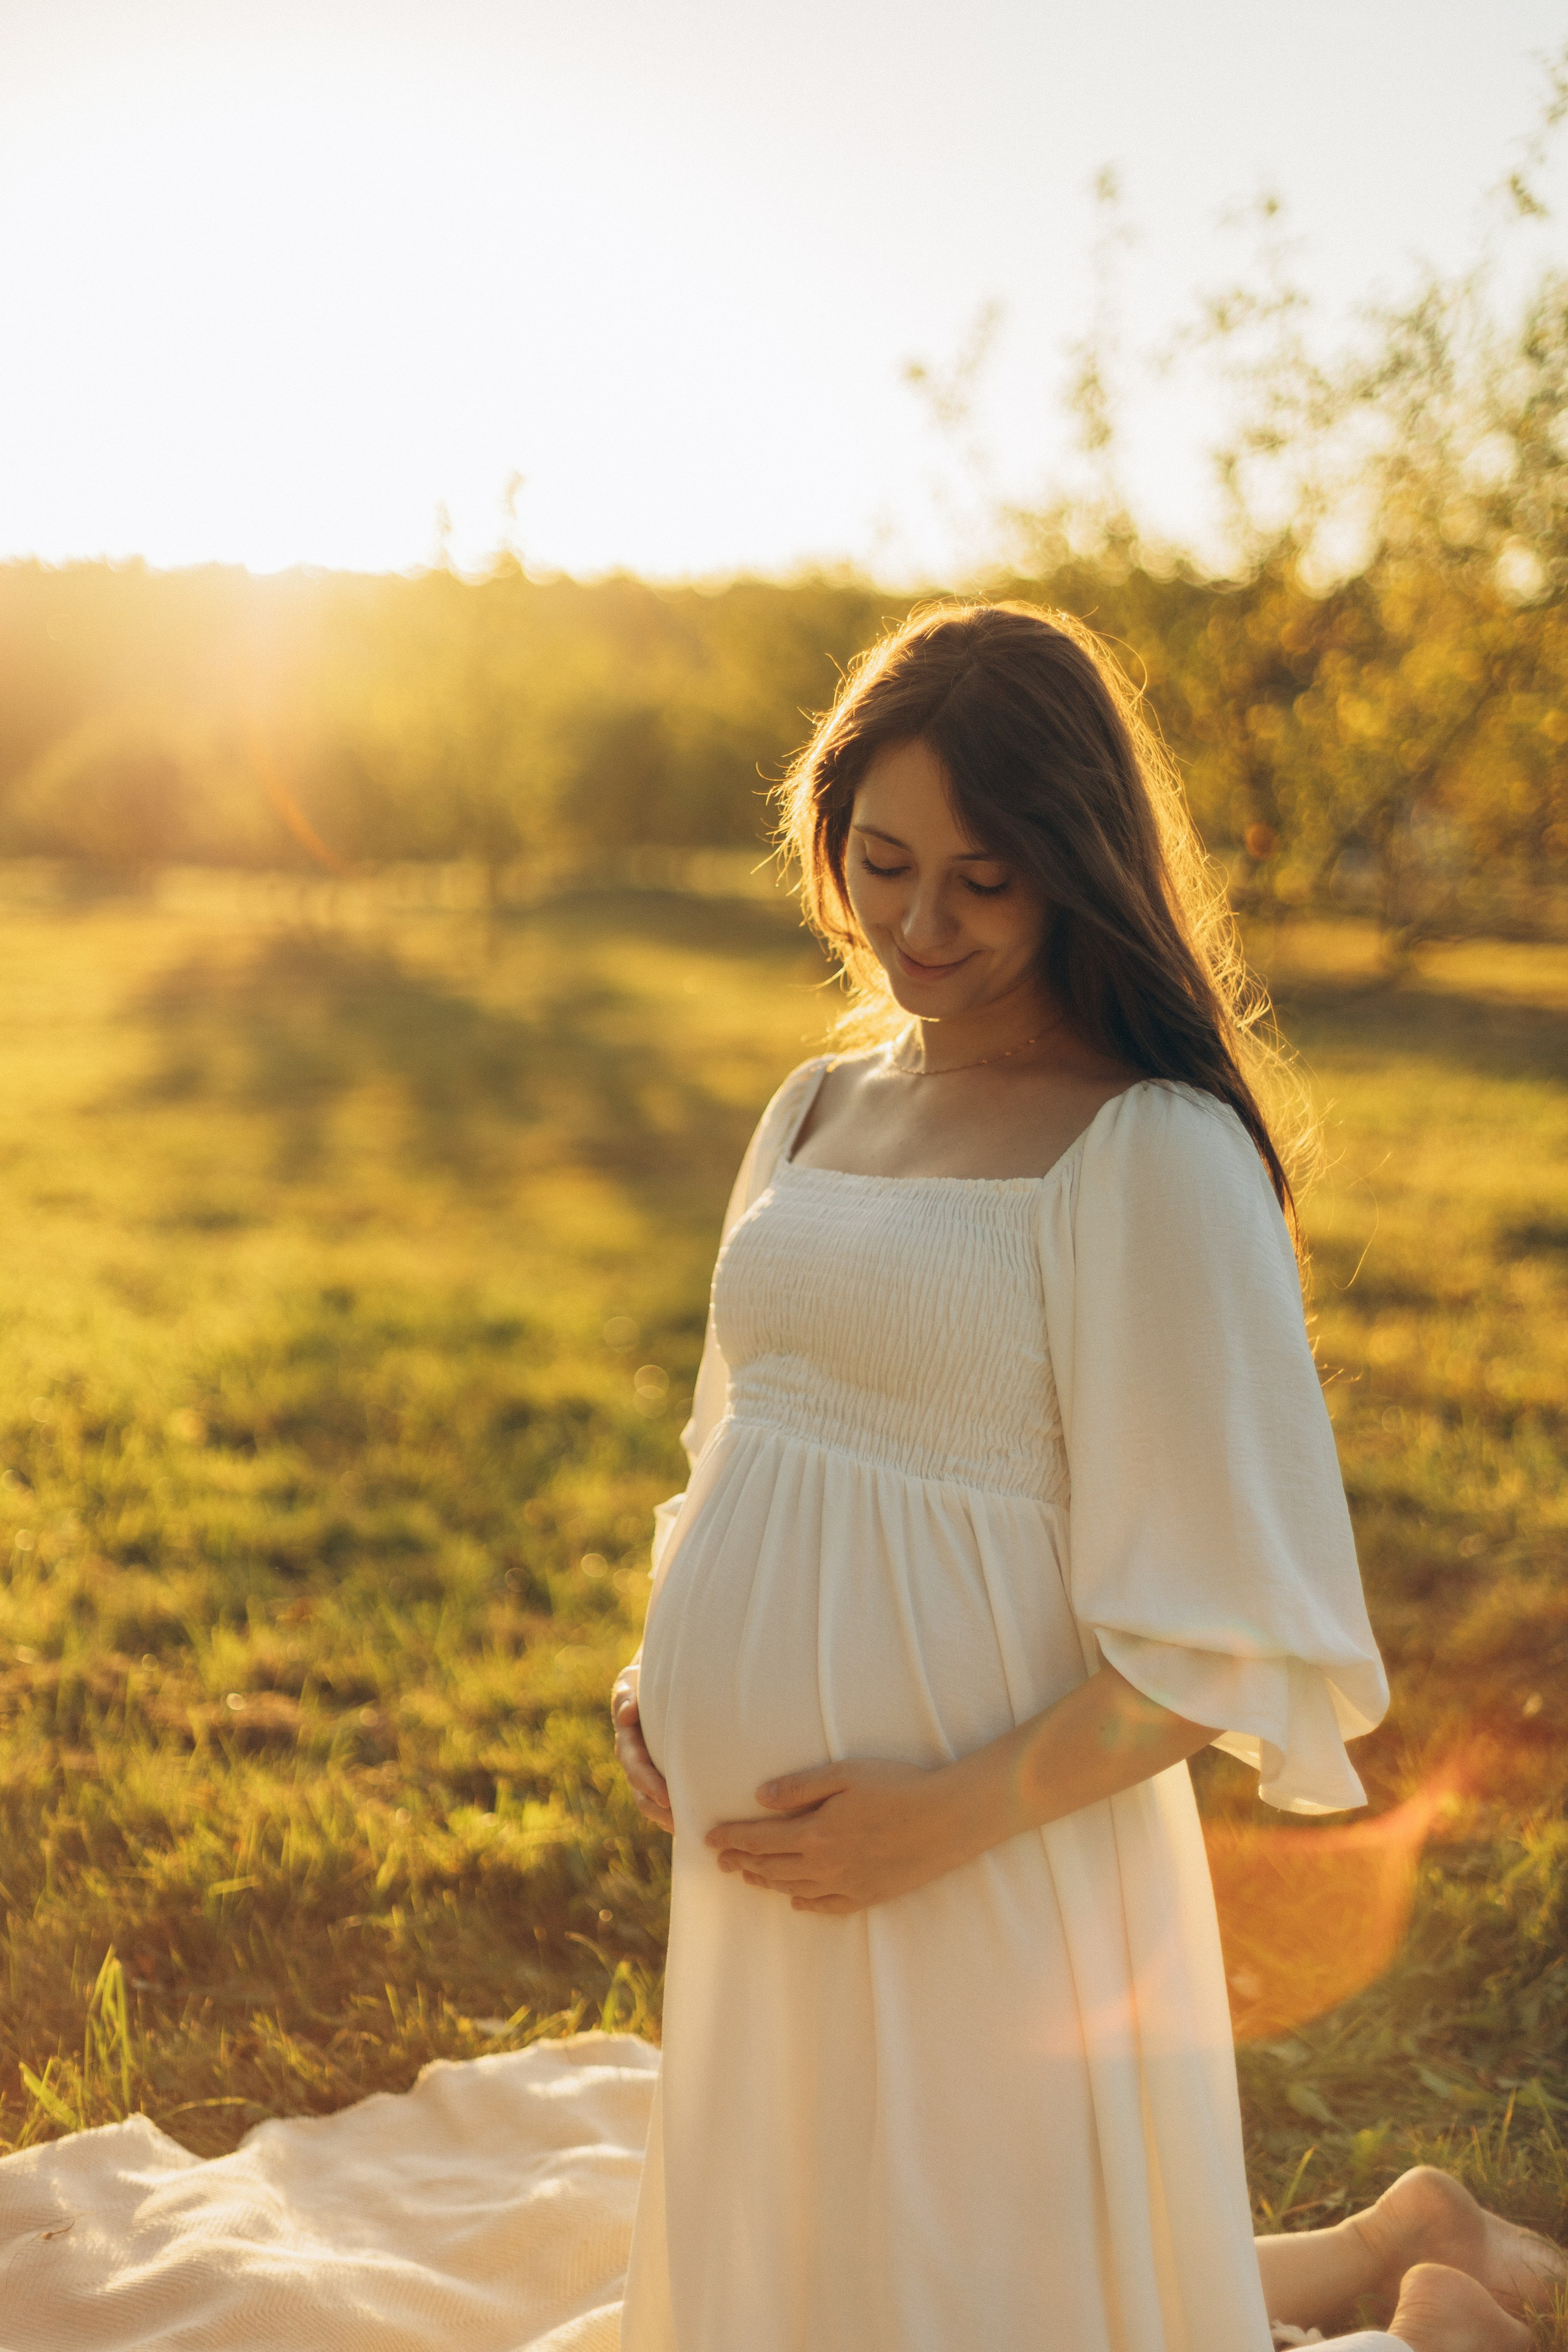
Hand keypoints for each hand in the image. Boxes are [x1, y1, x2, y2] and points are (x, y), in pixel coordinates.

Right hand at [611, 1667, 672, 1833]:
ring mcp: (647, 1767)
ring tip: (685, 1830)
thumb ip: (625, 1695)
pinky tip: (691, 1823)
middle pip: (641, 1790)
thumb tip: (626, 1716)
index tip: (666, 1797)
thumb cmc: (646, 1677)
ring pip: (650, 1800)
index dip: (648, 1783)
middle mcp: (634, 1757)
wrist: (661, 1678)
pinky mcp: (661, 1771)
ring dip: (664, 1817)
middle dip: (658, 1806)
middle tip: (678, 1821)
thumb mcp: (632, 1679)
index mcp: (627, 1737)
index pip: (634, 1765)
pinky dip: (673, 1812)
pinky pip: (665, 1798)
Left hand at [705, 1759, 968, 1914]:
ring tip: (746, 1875)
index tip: (708, 1838)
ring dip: (764, 1880)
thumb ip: (800, 1786)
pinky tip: (794, 1899)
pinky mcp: (869, 1896)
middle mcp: (824, 1865)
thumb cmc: (897, 1786)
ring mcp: (846, 1885)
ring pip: (792, 1887)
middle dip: (740, 1861)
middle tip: (719, 1860)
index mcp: (814, 1832)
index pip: (758, 1839)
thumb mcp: (845, 1773)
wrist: (947, 1820)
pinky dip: (803, 1903)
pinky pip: (826, 1906)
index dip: (731, 1838)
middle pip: (770, 1865)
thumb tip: (760, 1797)